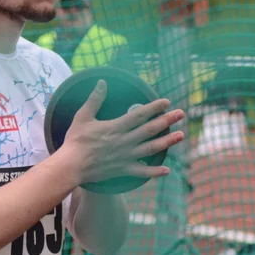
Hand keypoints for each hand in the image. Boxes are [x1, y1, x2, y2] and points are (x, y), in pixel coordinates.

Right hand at [58, 79, 184, 185]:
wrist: (72, 166)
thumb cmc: (75, 141)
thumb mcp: (83, 116)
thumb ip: (94, 99)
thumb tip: (102, 82)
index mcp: (116, 127)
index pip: (139, 115)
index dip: (154, 107)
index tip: (166, 102)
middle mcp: (125, 141)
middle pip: (150, 129)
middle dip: (167, 121)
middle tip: (182, 114)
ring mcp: (126, 156)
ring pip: (151, 148)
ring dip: (167, 142)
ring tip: (181, 136)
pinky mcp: (123, 169)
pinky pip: (142, 172)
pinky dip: (155, 172)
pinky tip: (167, 170)